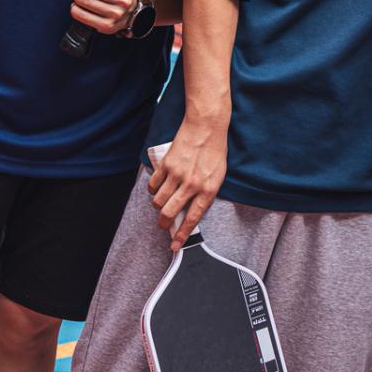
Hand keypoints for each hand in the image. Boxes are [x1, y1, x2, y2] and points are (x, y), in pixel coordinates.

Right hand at [149, 117, 227, 250]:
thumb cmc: (215, 150)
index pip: (193, 218)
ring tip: (162, 202)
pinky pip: (153, 185)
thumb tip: (190, 210)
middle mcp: (192, 184)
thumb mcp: (218, 175)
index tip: (174, 246)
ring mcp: (177, 174)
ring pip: (158, 201)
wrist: (206, 125)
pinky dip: (153, 190)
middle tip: (163, 224)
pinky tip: (158, 187)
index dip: (182, 235)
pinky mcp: (166, 164)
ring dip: (158, 206)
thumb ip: (205, 193)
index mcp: (208, 189)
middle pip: (169, 213)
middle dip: (163, 224)